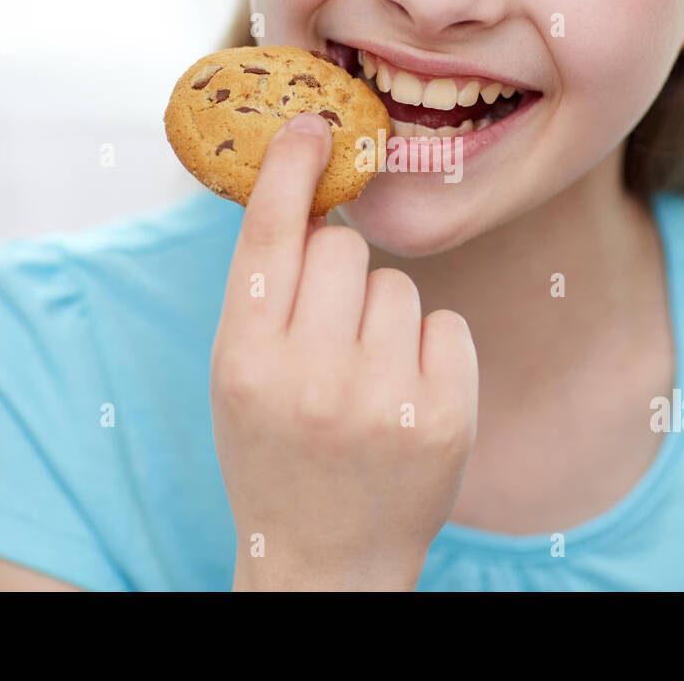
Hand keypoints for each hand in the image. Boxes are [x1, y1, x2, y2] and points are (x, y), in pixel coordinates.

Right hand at [211, 112, 478, 590]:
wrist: (325, 559)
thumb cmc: (274, 450)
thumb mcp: (238, 376)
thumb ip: (264, 293)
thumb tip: (310, 194)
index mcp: (244, 362)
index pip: (269, 238)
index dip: (290, 171)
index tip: (312, 124)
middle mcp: (310, 379)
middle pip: (343, 249)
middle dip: (339, 272)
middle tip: (329, 329)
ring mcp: (382, 401)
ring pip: (398, 284)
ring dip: (383, 316)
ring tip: (364, 379)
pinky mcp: (444, 417)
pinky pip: (444, 323)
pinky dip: (429, 350)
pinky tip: (405, 397)